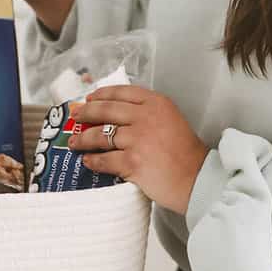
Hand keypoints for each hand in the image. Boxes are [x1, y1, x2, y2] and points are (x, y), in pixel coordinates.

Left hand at [71, 86, 207, 214]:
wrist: (197, 178)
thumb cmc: (186, 153)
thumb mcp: (171, 120)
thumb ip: (148, 113)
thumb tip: (116, 116)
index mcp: (156, 103)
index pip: (122, 92)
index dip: (102, 94)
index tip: (90, 98)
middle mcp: (145, 117)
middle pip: (106, 110)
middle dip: (86, 113)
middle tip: (76, 117)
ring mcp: (137, 139)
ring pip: (100, 135)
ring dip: (83, 139)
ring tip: (74, 142)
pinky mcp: (132, 162)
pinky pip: (104, 159)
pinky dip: (92, 161)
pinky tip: (87, 161)